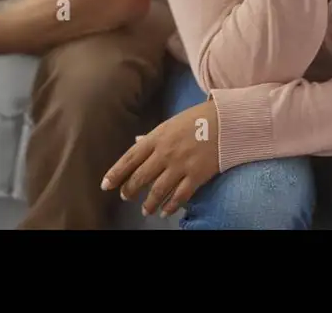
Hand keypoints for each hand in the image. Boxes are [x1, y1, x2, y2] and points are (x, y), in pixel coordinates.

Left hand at [101, 99, 219, 217]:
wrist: (226, 121)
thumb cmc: (197, 119)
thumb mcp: (170, 123)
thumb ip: (153, 137)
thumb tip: (136, 143)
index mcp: (156, 137)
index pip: (130, 158)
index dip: (116, 173)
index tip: (106, 185)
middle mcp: (164, 153)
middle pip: (141, 176)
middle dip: (130, 189)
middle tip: (125, 196)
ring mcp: (180, 165)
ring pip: (158, 190)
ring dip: (149, 203)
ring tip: (145, 210)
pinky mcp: (196, 176)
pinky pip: (180, 196)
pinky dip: (170, 206)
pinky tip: (165, 212)